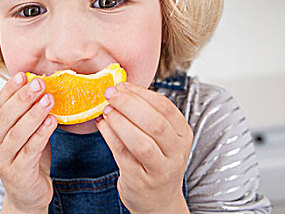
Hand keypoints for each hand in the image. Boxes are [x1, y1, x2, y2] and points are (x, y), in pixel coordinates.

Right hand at [0, 73, 57, 212]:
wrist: (27, 194)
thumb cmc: (28, 159)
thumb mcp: (26, 132)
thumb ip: (30, 113)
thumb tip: (44, 87)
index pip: (0, 104)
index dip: (11, 88)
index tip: (23, 75)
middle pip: (6, 116)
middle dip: (23, 97)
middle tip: (39, 83)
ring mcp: (4, 158)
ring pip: (17, 133)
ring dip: (34, 114)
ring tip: (48, 99)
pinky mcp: (18, 172)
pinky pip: (30, 150)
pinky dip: (41, 134)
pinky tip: (51, 122)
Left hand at [96, 82, 192, 213]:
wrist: (157, 200)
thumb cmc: (156, 160)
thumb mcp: (162, 138)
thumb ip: (146, 114)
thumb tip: (120, 89)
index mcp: (182, 134)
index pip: (165, 107)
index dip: (141, 93)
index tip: (121, 85)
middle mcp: (176, 152)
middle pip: (155, 123)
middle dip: (129, 104)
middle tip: (110, 94)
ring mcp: (160, 169)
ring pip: (141, 141)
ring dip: (120, 121)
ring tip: (106, 110)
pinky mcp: (140, 180)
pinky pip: (123, 154)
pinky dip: (110, 135)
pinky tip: (102, 124)